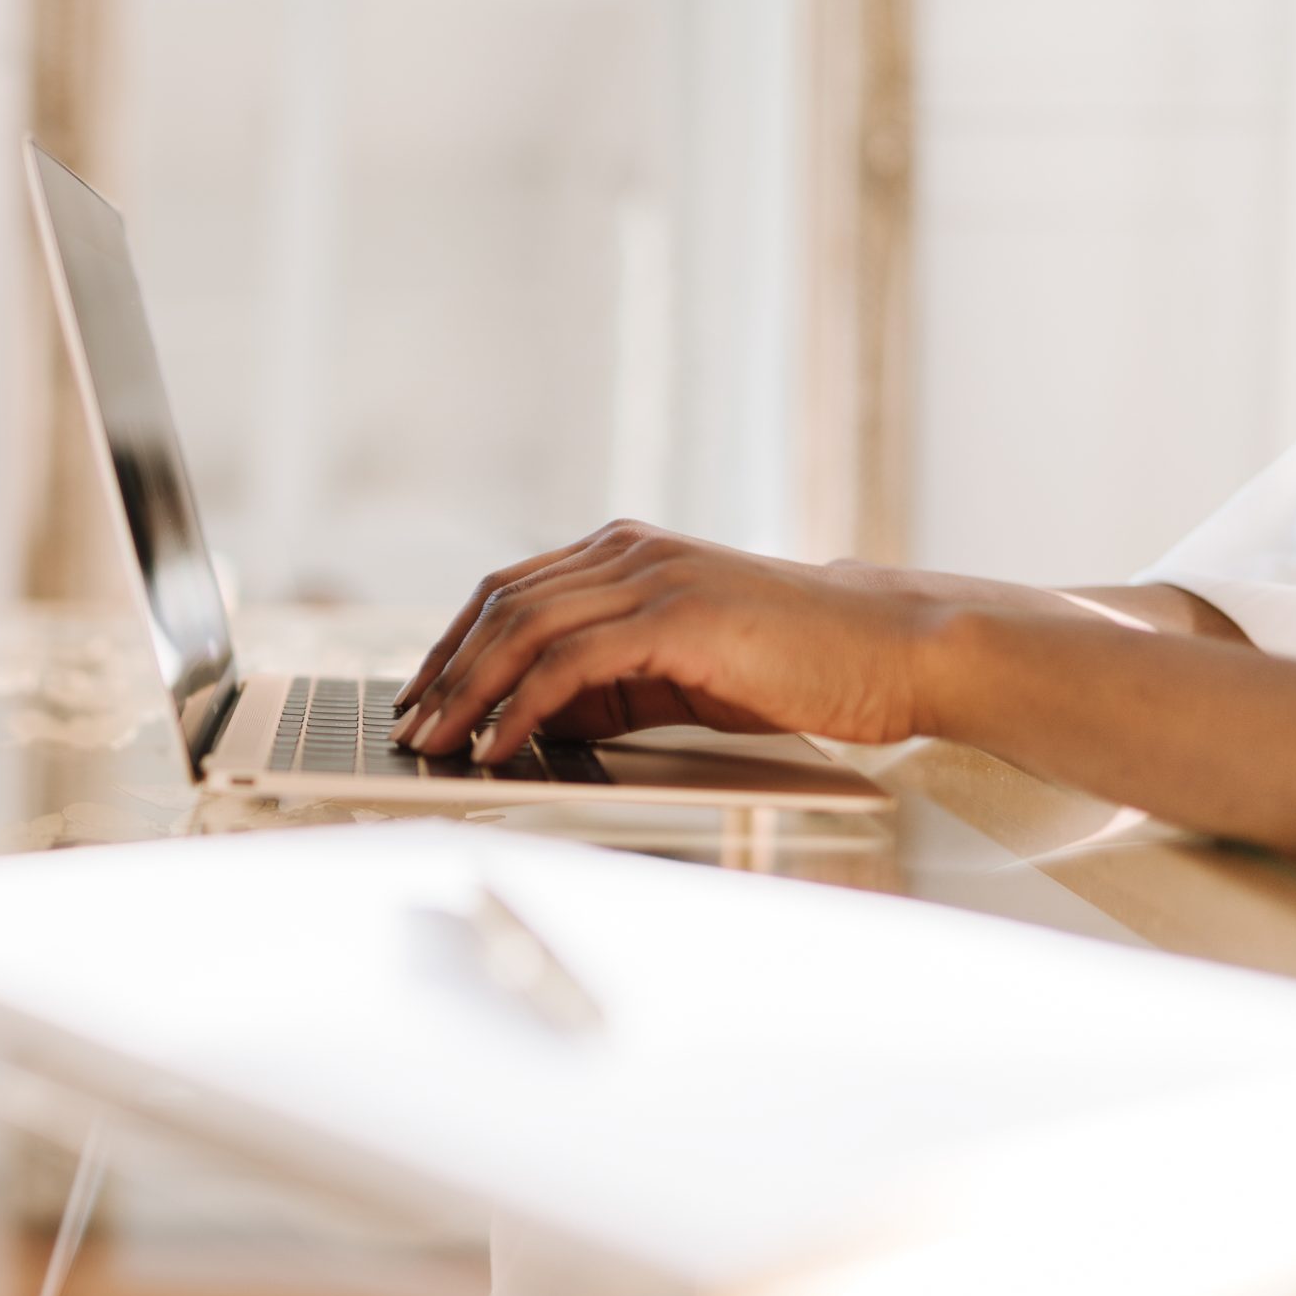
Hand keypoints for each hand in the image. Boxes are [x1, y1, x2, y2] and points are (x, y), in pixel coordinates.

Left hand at [389, 520, 943, 761]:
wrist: (888, 650)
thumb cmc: (790, 666)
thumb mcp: (674, 670)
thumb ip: (604, 682)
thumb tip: (525, 717)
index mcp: (623, 551)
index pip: (508, 591)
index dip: (453, 644)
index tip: (418, 695)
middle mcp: (627, 550)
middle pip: (500, 606)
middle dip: (443, 671)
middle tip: (407, 726)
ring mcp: (650, 577)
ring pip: (522, 631)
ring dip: (467, 693)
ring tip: (435, 744)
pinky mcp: (675, 616)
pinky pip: (569, 664)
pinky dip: (522, 707)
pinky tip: (500, 746)